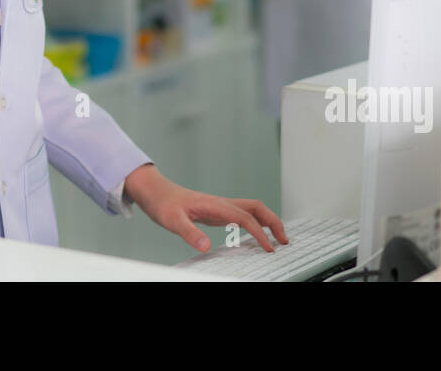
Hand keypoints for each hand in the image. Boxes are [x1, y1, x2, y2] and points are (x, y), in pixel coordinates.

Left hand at [124, 164, 288, 252]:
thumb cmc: (163, 203)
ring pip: (251, 209)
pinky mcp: (216, 210)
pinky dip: (254, 223)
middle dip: (273, 222)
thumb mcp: (172, 221)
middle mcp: (221, 203)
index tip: (269, 248)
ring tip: (276, 238)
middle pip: (256, 207)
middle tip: (284, 240)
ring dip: (267, 221)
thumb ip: (189, 233)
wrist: (155, 191)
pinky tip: (254, 234)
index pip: (245, 218)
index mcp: (214, 204)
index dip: (260, 233)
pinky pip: (242, 215)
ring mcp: (220, 205)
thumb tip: (205, 246)